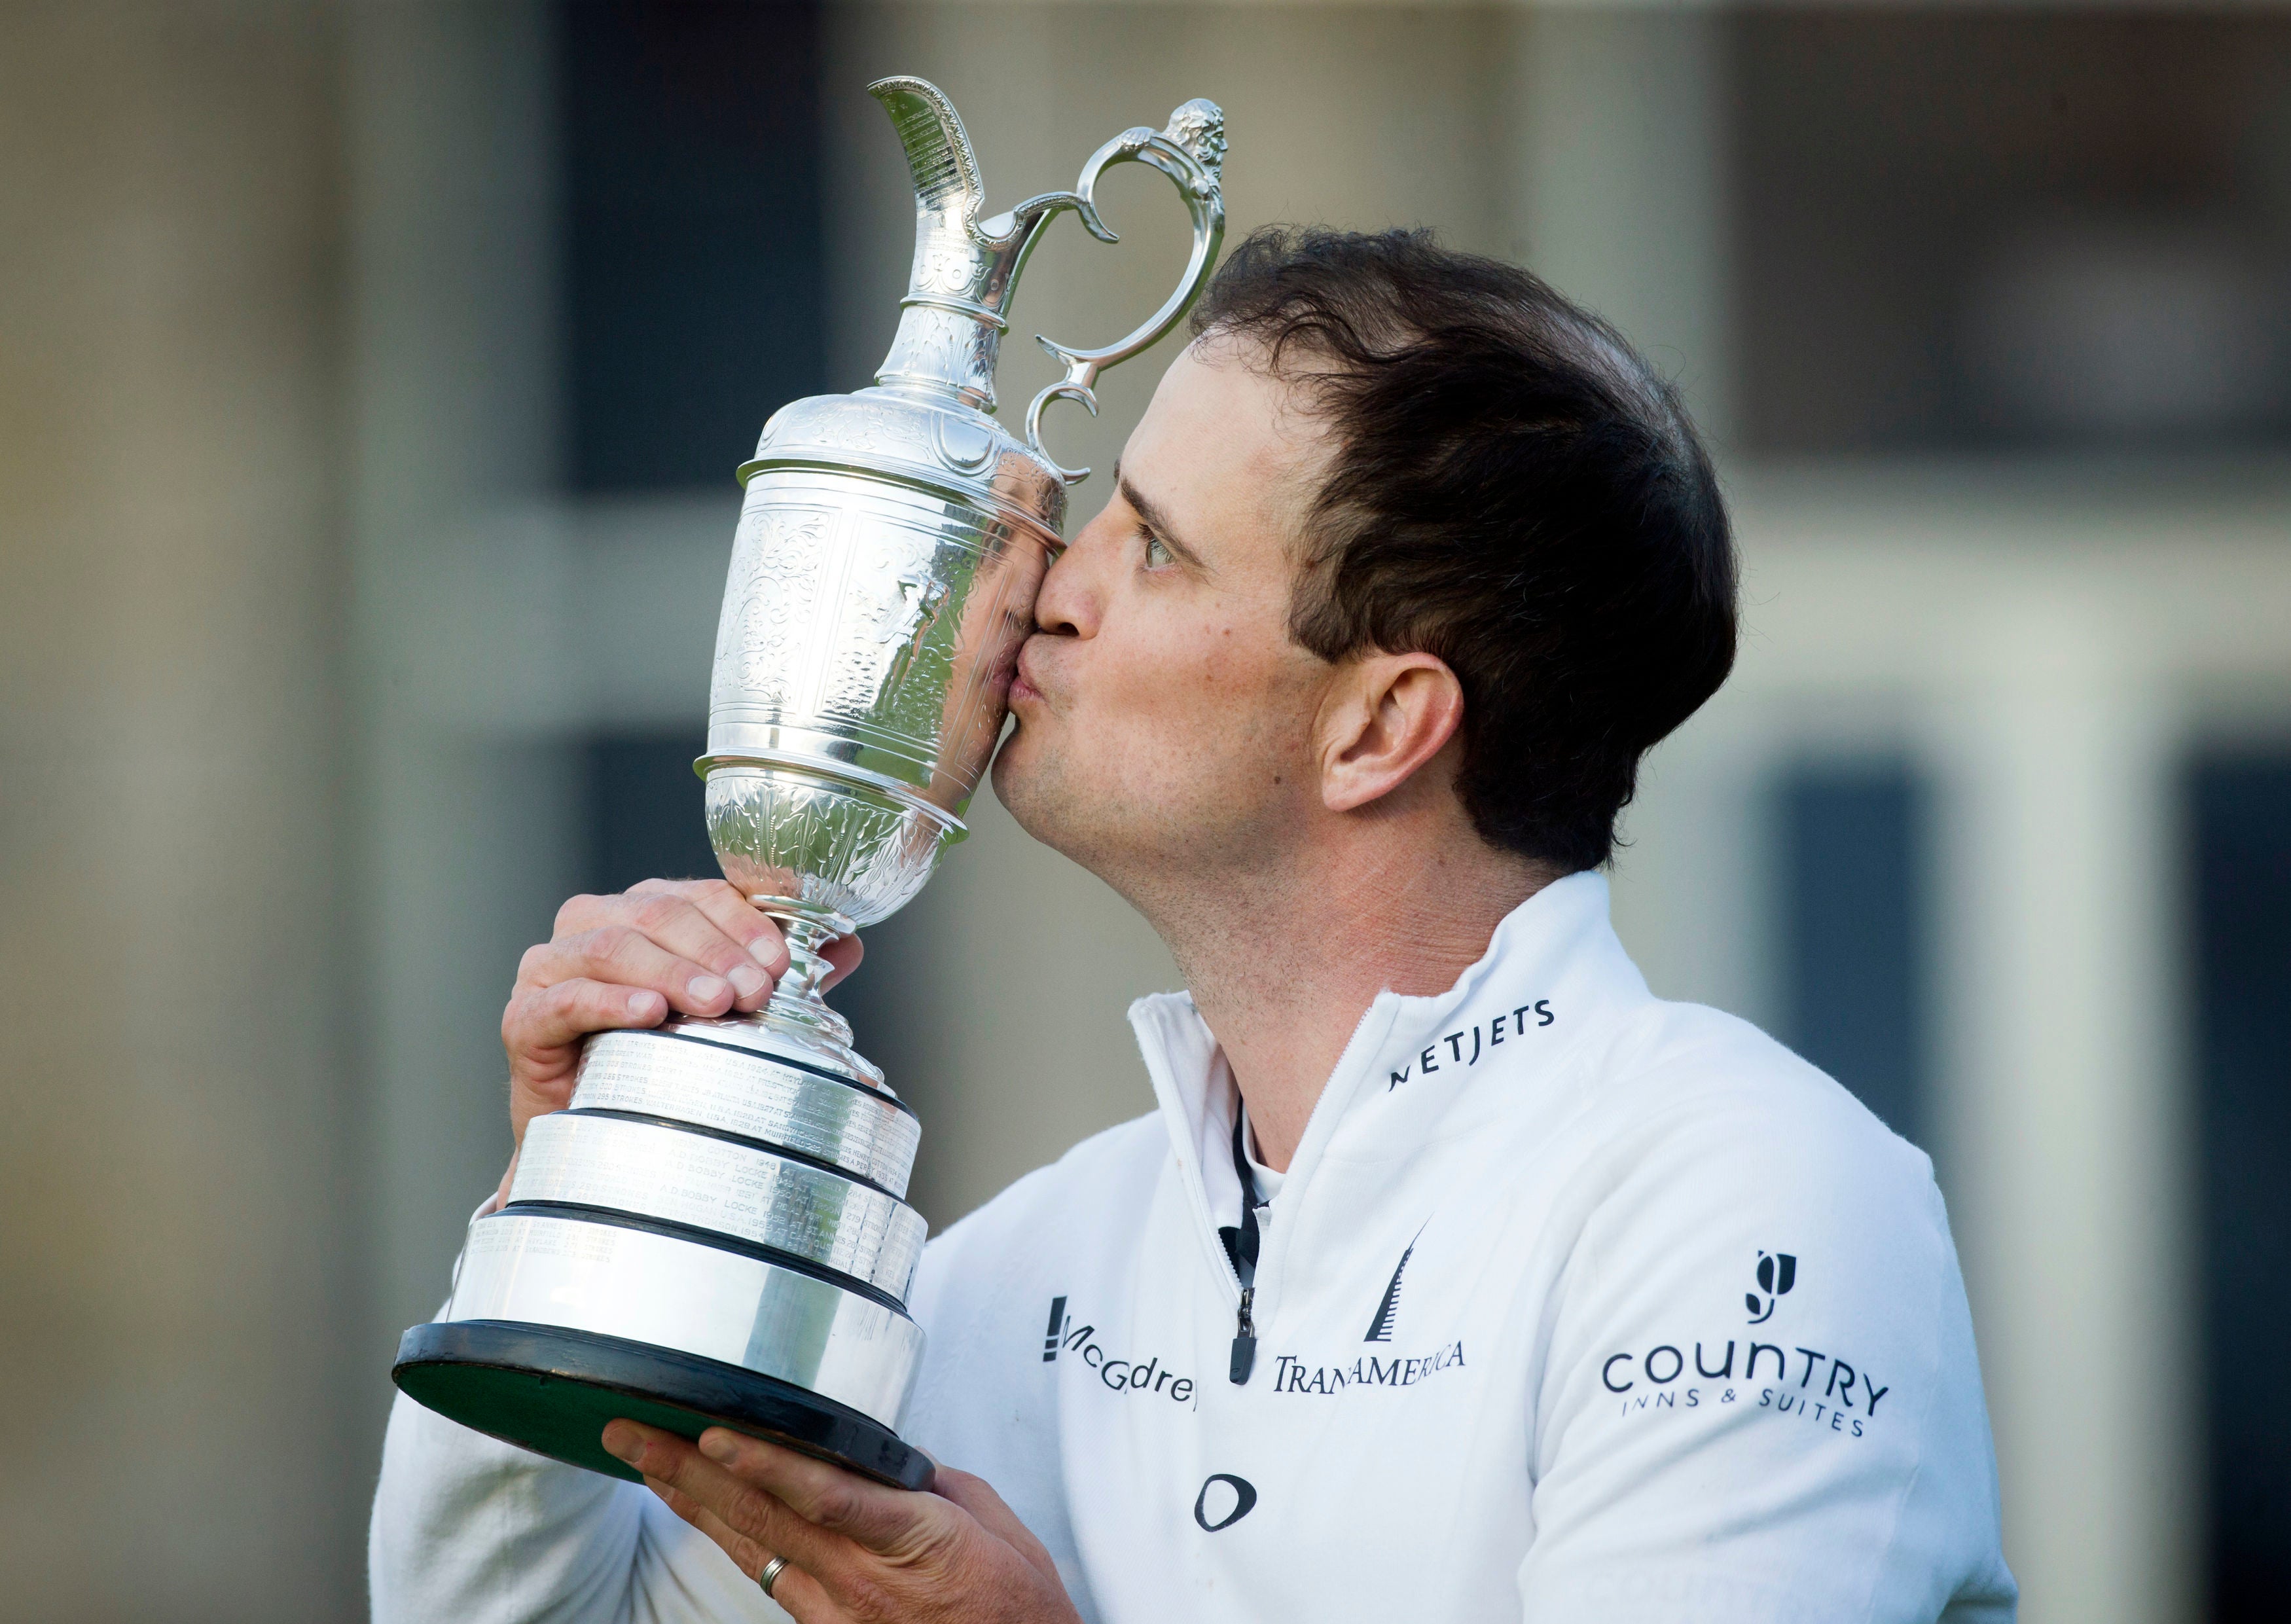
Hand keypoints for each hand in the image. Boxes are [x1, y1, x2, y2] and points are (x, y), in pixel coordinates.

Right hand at [494, 879, 863, 1201]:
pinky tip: (648, 1012)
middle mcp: (589, 925)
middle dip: (713, 949)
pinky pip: (563, 1000)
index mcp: (640, 910)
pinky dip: (608, 1000)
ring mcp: (548, 969)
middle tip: (754, 991)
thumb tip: (848, 948)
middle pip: (655, 912)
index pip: (698, 894)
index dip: (743, 922)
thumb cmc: (658, 1059)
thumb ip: (775, 975)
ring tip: (715, 1002)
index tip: (783, 963)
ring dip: (671, 970)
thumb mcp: (724, 1013)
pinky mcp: (522, 1019)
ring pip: (611, 946)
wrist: (593, 1137)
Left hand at [601, 1420, 1080, 1623]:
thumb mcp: (996, 1524)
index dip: (763, 1464)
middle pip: (760, 1515)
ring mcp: (836, 1609)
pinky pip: (766, 1573)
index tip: (714, 1435)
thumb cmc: (1016, 1605)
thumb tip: (893, 1456)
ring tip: (644, 1461)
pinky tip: (698, 1509)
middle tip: (634, 1432)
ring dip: (691, 1500)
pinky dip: (727, 1535)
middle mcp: (861, 1578)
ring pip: (750, 1545)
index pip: (822, 1495)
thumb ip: (937, 1483)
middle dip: (689, 1470)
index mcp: (911, 1538)